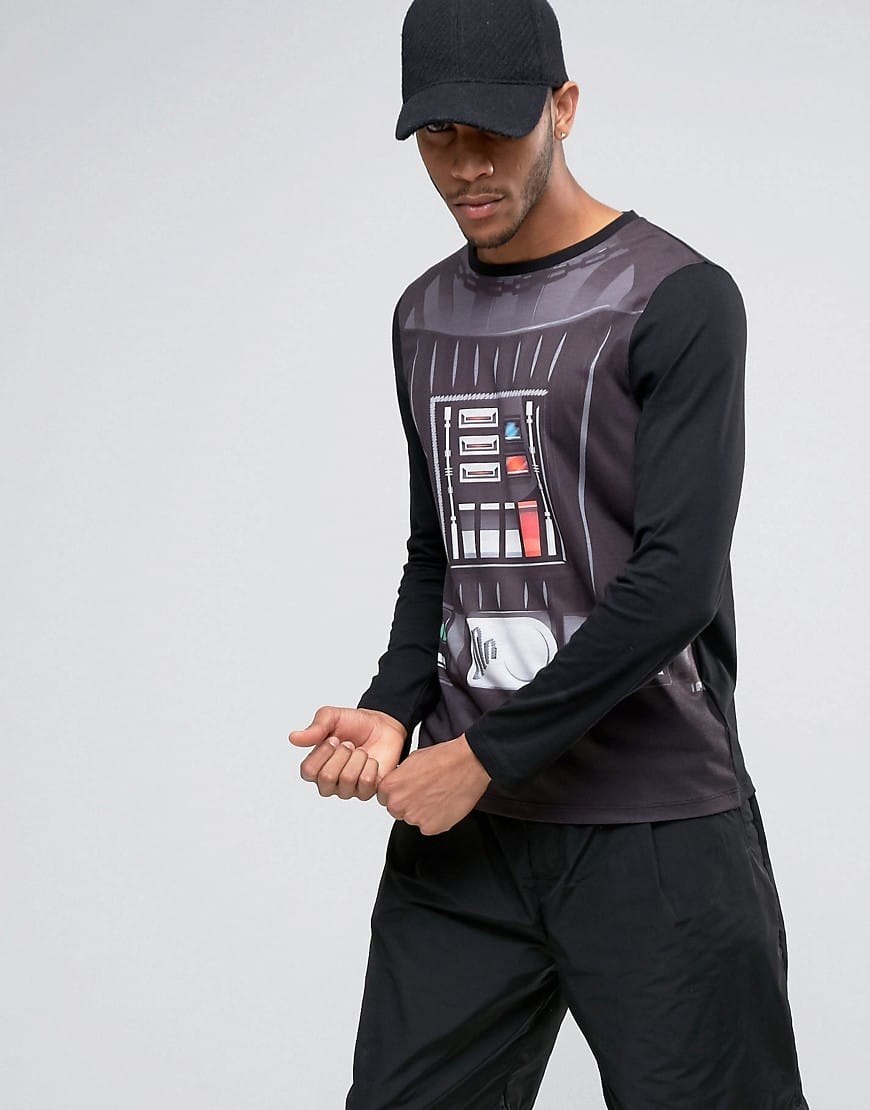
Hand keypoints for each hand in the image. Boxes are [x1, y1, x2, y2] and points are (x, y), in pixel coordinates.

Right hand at [289, 706, 407, 801]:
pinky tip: (371, 761)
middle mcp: (329, 782)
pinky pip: (366, 783)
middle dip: (342, 754)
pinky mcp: (367, 792)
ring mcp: (347, 789)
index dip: (322, 753)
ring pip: (348, 780)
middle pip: (327, 778)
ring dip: (358, 758)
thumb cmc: (355, 724)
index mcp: (315, 766)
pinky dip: (371, 766)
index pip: (308, 771)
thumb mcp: (333, 717)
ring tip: (360, 750)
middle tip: (349, 744)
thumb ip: (315, 728)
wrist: (383, 727)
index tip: (333, 739)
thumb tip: (293, 737)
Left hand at [376, 733, 491, 834]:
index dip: (397, 792)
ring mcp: (414, 818)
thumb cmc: (444, 758)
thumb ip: (399, 777)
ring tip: (438, 795)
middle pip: (397, 810)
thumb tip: (398, 783)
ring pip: (413, 819)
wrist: (468, 763)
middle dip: (407, 803)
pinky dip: (436, 818)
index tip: (407, 789)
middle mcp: (399, 804)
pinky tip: (444, 803)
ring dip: (422, 811)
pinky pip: (428, 826)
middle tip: (425, 792)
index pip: (384, 797)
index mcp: (390, 787)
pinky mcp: (431, 827)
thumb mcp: (412, 759)